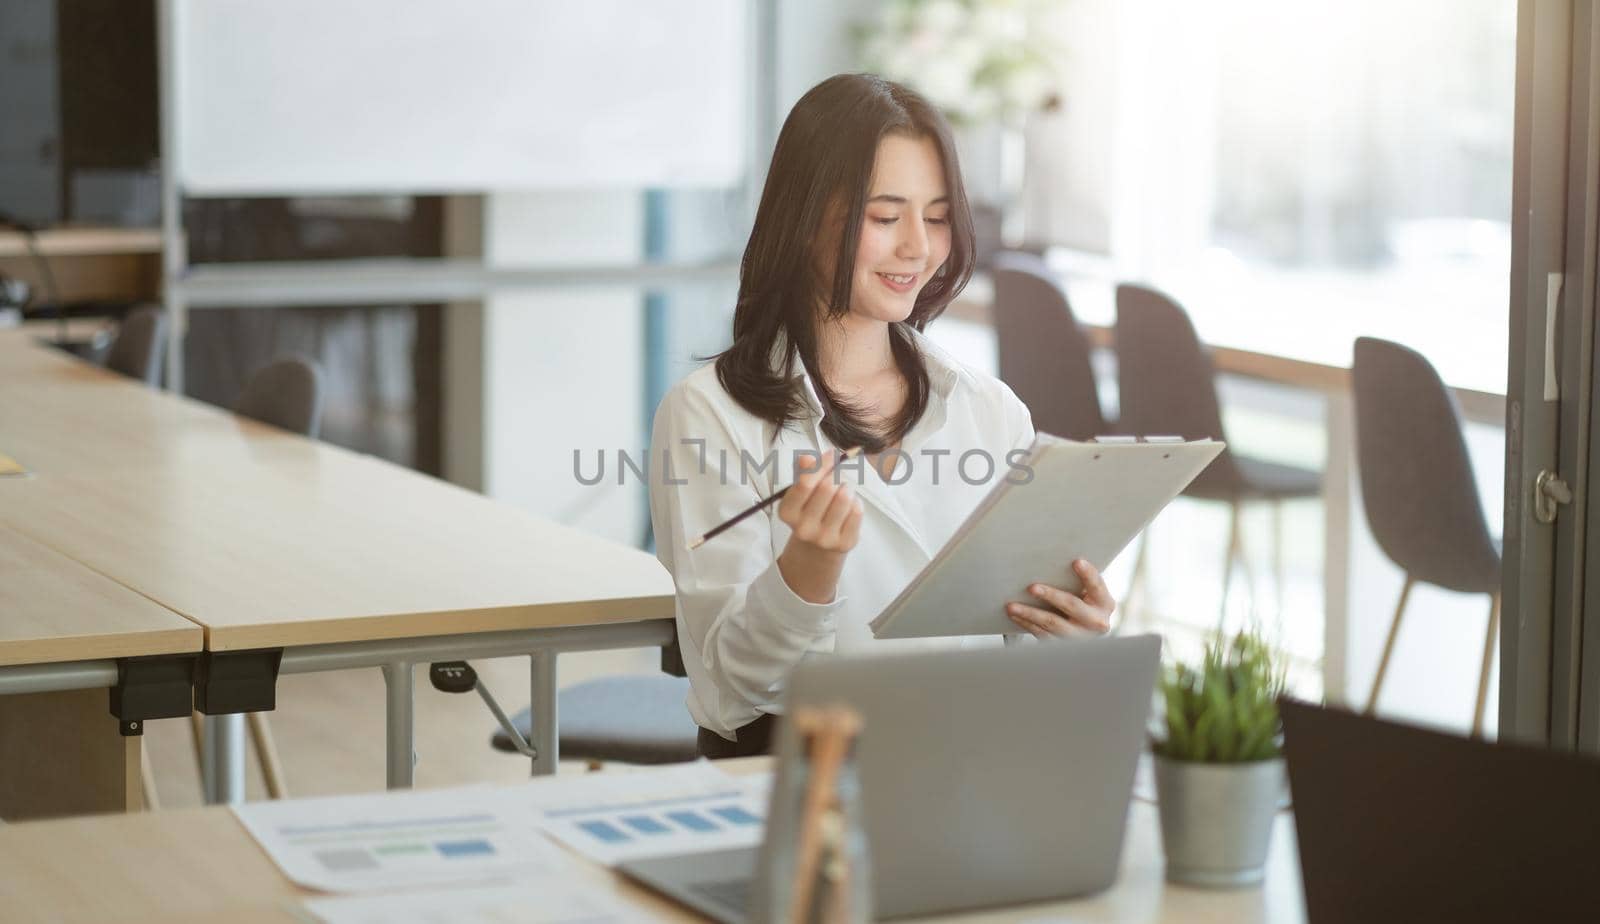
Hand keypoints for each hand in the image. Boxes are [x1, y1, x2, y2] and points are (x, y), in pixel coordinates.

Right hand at [777, 450, 863, 603]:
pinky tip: (848, 508)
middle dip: (835, 477)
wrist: (818, 547)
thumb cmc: (810, 510)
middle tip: (835, 480)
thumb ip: (803, 472)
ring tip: (842, 493)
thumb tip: (806, 457)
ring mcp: (824, 538)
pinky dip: (856, 502)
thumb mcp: (800, 491)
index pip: (805, 483)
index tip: (832, 454)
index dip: (822, 464)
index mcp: (787, 512)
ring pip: (844, 497)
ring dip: (846, 488)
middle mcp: (803, 528)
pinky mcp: (844, 543)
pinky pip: (857, 510)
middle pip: (827, 487)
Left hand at [1006, 559, 1115, 638]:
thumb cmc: (1082, 601)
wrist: (1083, 632)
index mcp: (1105, 603)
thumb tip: (1052, 558)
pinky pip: (1043, 634)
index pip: (1097, 586)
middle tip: (1031, 587)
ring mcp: (1080, 637)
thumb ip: (1077, 580)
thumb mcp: (1088, 592)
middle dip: (1051, 595)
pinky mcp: (1064, 647)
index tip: (1076, 562)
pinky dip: (1027, 623)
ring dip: (1030, 613)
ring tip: (1012, 606)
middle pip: (1072, 605)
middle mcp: (1096, 622)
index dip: (1088, 574)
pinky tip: (1015, 615)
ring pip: (1053, 623)